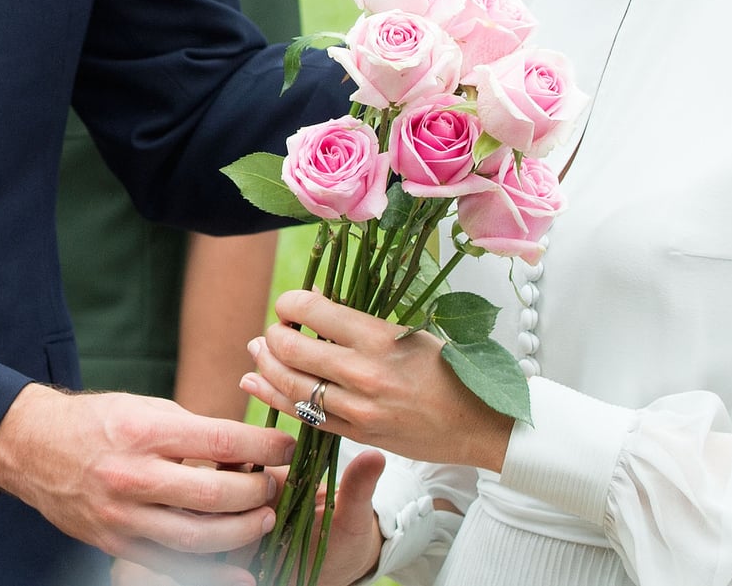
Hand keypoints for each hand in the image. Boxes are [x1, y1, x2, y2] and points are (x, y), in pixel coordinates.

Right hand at [0, 384, 292, 583]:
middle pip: (215, 494)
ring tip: (264, 517)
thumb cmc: (98, 422)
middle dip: (258, 491)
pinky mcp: (114, 544)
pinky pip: (171, 563)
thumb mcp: (147, 410)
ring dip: (242, 530)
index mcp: (143, 432)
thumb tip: (248, 451)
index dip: (264, 445)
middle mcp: (132, 476)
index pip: (221, 440)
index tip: (287, 446)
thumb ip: (195, 432)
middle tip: (277, 483)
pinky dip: (211, 568)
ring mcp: (122, 516)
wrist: (34, 447)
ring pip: (198, 537)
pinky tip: (240, 565)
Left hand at [241, 291, 510, 472]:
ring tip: (259, 351)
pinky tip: (255, 382)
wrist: (476, 424)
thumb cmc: (446, 371)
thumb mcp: (408, 332)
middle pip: (291, 348)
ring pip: (289, 384)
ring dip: (265, 364)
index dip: (290, 303)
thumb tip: (312, 297)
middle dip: (273, 334)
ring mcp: (356, 408)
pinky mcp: (354, 434)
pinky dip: (272, 397)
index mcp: (379, 337)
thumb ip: (357, 320)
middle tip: (276, 329)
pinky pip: (302, 415)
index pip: (312, 310)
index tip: (290, 304)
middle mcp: (363, 372)